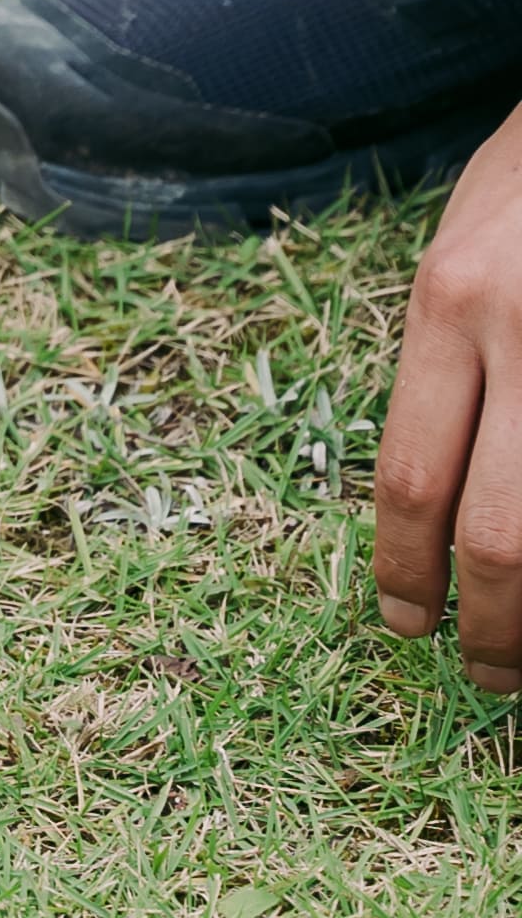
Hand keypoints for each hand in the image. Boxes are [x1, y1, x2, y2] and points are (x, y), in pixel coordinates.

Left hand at [373, 99, 521, 694]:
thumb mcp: (467, 244)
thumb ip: (450, 353)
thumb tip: (434, 493)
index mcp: (450, 298)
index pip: (411, 475)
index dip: (405, 570)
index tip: (406, 623)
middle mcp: (517, 329)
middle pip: (496, 531)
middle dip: (489, 624)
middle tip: (486, 673)